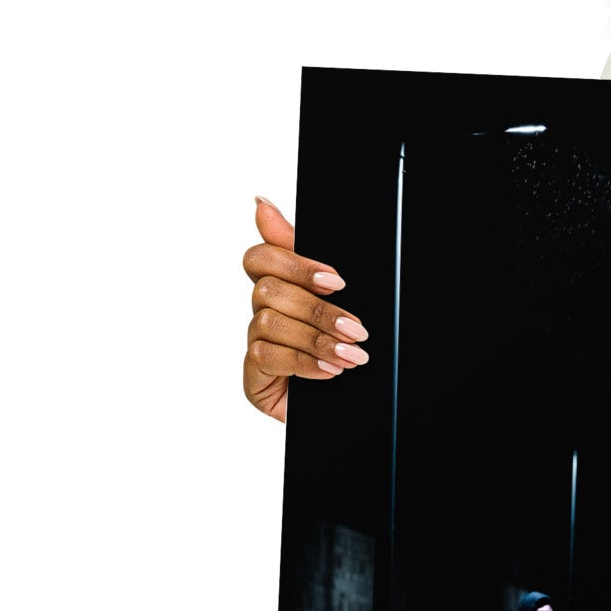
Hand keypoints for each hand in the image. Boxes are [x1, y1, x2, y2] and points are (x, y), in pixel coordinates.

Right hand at [241, 195, 370, 421]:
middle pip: (268, 290)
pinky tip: (330, 372)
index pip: (262, 257)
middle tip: (357, 328)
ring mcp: (256, 343)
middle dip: (318, 310)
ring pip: (269, 322)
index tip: (336, 280)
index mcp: (282, 287)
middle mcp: (263, 312)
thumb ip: (308, 257)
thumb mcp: (341, 301)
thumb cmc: (345, 350)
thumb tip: (261, 202)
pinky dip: (304, 362)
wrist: (354, 407)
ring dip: (316, 339)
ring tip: (352, 357)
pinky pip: (266, 356)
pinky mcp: (253, 376)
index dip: (293, 262)